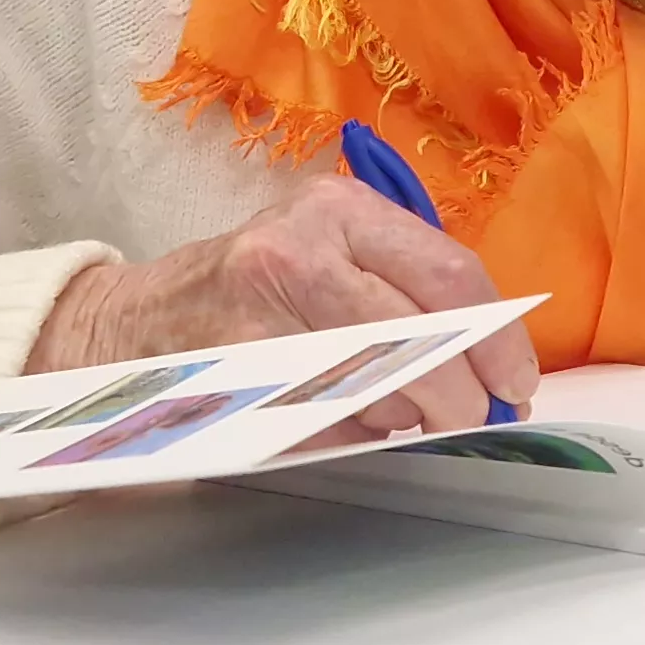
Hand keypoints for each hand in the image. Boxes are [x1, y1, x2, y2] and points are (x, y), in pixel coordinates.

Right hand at [28, 176, 540, 439]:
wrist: (127, 325)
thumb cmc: (249, 292)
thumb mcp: (324, 254)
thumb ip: (403, 289)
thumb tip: (493, 363)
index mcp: (339, 209)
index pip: (450, 273)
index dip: (497, 339)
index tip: (517, 383)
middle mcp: (298, 248)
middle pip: (420, 334)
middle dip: (461, 392)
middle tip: (475, 418)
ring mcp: (258, 311)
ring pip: (377, 384)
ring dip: (404, 417)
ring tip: (398, 417)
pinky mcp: (231, 372)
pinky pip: (324, 422)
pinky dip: (351, 434)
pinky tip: (346, 426)